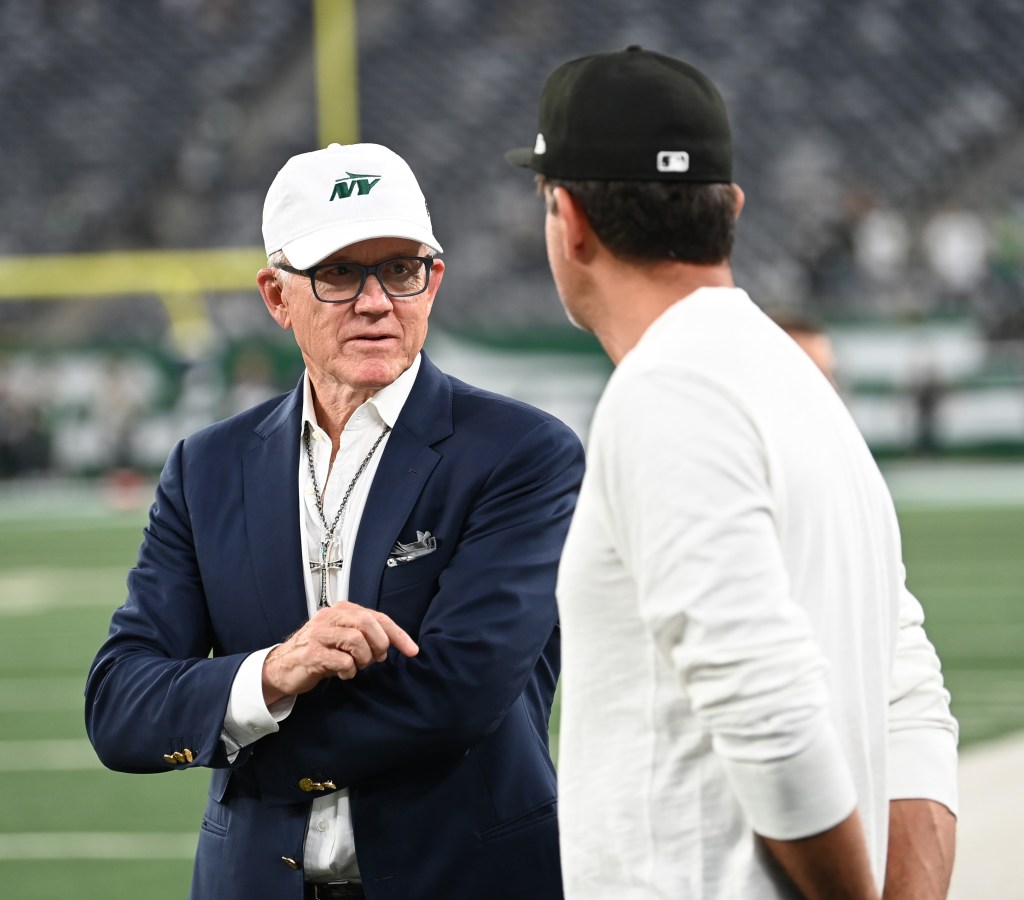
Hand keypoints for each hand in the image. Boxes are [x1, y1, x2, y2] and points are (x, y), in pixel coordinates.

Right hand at [262, 602, 418, 704]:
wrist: (283, 667)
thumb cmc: (317, 652)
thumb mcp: (343, 639)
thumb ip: (366, 636)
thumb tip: (391, 645)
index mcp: (341, 610)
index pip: (377, 616)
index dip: (398, 634)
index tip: (412, 650)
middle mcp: (330, 617)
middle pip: (367, 622)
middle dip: (380, 644)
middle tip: (377, 659)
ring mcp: (319, 633)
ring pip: (356, 639)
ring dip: (364, 658)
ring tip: (358, 666)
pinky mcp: (311, 653)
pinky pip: (342, 660)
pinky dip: (349, 670)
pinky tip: (344, 673)